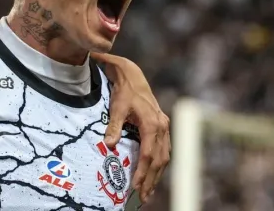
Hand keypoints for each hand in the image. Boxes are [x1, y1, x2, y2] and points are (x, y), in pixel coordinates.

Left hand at [92, 53, 170, 204]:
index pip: (148, 154)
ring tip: (148, 191)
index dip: (143, 172)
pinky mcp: (163, 127)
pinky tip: (154, 174)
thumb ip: (114, 127)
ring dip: (157, 175)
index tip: (136, 187)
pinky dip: (159, 164)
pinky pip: (165, 150)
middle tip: (143, 197)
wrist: (133, 76)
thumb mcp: (116, 108)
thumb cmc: (124, 92)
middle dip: (151, 179)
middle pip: (159, 159)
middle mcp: (162, 127)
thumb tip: (109, 145)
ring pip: (164, 156)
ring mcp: (164, 127)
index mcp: (152, 124)